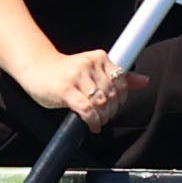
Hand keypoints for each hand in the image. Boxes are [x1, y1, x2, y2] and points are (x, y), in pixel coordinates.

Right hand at [21, 48, 144, 123]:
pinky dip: (92, 121)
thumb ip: (117, 76)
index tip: (114, 106)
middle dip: (111, 110)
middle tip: (105, 117)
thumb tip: (145, 81)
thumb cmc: (66, 72)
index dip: (121, 98)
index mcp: (99, 57)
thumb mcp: (93, 71)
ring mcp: (77, 76)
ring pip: (101, 102)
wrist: (36, 69)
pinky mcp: (65, 90)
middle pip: (112, 94)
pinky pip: (87, 109)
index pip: (122, 81)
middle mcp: (90, 64)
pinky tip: (91, 125)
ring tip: (98, 121)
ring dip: (102, 117)